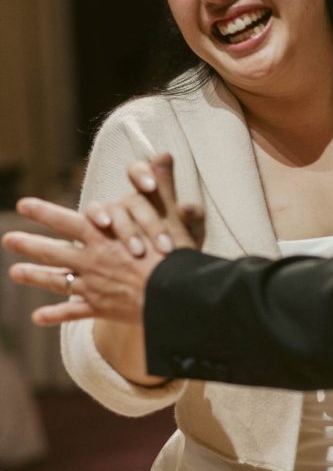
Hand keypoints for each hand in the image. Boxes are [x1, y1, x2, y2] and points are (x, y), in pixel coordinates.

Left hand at [1, 153, 198, 327]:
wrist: (178, 293)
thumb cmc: (175, 253)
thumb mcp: (169, 214)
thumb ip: (161, 185)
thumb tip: (163, 153)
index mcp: (103, 236)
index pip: (66, 220)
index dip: (43, 212)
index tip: (23, 204)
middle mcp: (92, 260)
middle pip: (52, 251)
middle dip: (28, 244)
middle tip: (7, 239)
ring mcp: (94, 286)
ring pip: (57, 281)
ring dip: (33, 276)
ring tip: (13, 272)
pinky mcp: (102, 308)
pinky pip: (73, 313)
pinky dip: (55, 315)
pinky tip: (36, 317)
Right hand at [83, 153, 204, 257]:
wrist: (161, 278)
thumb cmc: (178, 248)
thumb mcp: (190, 233)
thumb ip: (192, 216)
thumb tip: (184, 207)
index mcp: (150, 195)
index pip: (141, 174)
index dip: (143, 174)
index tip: (151, 186)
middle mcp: (128, 202)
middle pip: (132, 200)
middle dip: (149, 222)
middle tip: (165, 245)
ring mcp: (110, 215)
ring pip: (112, 210)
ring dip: (126, 229)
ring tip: (139, 250)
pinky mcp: (95, 231)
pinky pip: (88, 218)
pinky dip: (95, 219)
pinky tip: (104, 227)